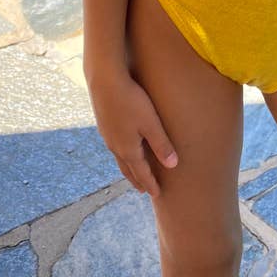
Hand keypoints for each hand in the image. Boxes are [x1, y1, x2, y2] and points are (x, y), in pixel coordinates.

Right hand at [85, 67, 178, 196]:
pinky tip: (122, 147)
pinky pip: (114, 147)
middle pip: (128, 169)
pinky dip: (121, 155)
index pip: (141, 173)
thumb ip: (161, 144)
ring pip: (119, 159)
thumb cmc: (131, 100)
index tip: (157, 195)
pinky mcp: (104, 124)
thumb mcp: (150, 123)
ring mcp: (108, 136)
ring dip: (128, 168)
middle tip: (144, 189)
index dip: (150, 184)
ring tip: (133, 172)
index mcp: (128, 149)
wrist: (104, 81)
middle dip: (137, 180)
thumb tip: (173, 165)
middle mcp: (116, 146)